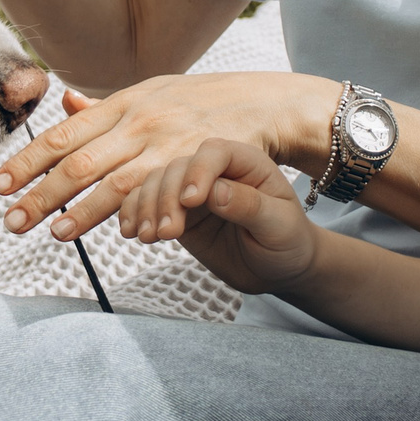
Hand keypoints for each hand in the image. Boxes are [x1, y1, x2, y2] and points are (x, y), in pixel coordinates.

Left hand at [0, 71, 335, 240]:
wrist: (261, 103)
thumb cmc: (198, 102)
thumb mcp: (149, 94)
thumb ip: (104, 108)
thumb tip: (61, 103)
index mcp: (122, 103)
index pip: (64, 134)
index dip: (28, 160)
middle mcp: (139, 121)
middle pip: (80, 160)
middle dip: (43, 192)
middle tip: (11, 219)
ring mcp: (167, 143)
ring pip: (115, 180)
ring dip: (83, 209)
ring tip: (54, 232)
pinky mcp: (194, 163)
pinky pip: (158, 192)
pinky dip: (134, 212)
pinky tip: (117, 231)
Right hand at [113, 139, 319, 294]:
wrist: (279, 268)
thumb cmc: (289, 241)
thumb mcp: (280, 225)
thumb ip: (249, 206)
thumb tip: (215, 192)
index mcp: (247, 163)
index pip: (216, 152)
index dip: (199, 171)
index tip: (191, 200)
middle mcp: (215, 171)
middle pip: (178, 168)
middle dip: (166, 198)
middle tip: (167, 233)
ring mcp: (192, 190)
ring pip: (155, 183)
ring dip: (145, 207)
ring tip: (147, 237)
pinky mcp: (176, 212)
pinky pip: (145, 203)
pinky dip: (133, 214)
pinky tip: (131, 231)